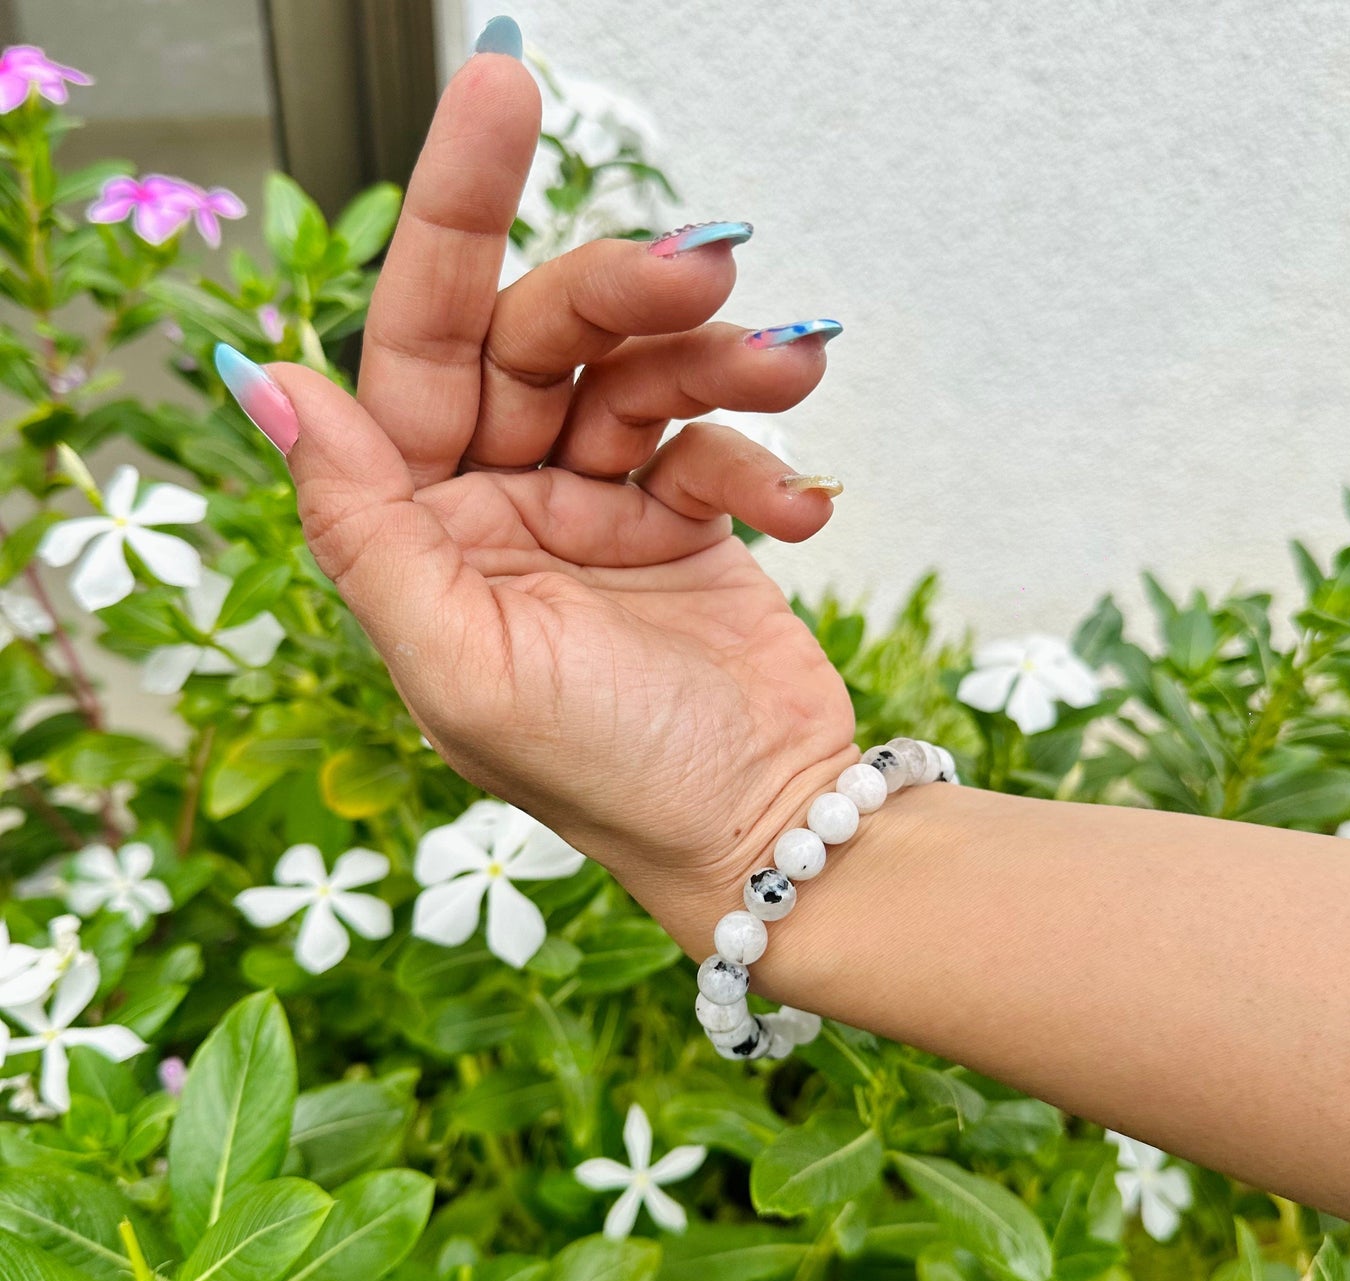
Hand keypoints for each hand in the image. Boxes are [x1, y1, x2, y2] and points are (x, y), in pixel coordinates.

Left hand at [223, 47, 856, 958]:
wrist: (762, 831)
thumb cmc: (607, 776)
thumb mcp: (462, 664)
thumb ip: (363, 526)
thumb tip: (267, 384)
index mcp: (421, 531)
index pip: (415, 344)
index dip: (450, 217)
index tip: (501, 97)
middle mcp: (497, 502)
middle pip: (539, 335)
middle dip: (618, 289)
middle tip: (705, 266)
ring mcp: (593, 503)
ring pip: (640, 370)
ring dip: (717, 362)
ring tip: (789, 373)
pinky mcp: (683, 513)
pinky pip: (714, 437)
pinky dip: (763, 458)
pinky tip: (799, 512)